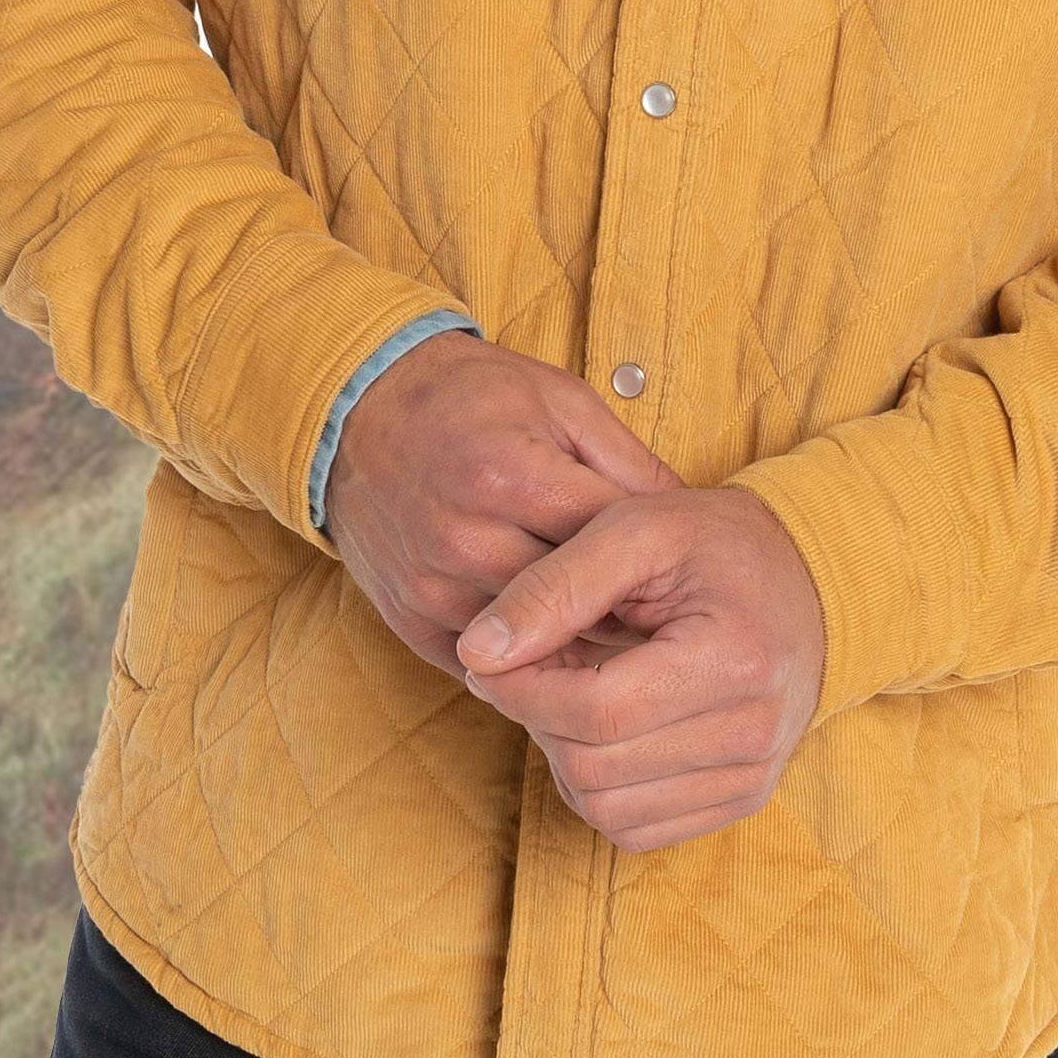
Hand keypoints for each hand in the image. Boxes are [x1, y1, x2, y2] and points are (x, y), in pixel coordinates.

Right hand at [324, 331, 682, 679]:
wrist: (361, 407)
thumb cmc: (473, 395)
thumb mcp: (563, 402)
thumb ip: (628, 462)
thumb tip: (696, 516)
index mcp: (511, 475)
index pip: (607, 545)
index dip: (654, 561)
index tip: (686, 575)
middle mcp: (466, 537)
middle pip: (572, 604)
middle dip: (620, 610)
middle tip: (664, 620)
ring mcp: (432, 582)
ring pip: (530, 644)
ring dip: (575, 643)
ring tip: (616, 633)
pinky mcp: (407, 614)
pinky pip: (482, 661)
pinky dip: (523, 658)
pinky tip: (556, 644)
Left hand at [454, 485, 826, 852]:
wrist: (808, 578)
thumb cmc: (717, 543)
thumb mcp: (636, 527)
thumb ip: (554, 585)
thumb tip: (476, 650)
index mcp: (734, 660)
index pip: (595, 710)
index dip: (520, 687)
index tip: (489, 651)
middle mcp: (753, 734)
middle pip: (594, 766)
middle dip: (536, 716)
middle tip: (528, 664)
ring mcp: (751, 776)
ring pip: (605, 808)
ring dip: (561, 754)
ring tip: (568, 688)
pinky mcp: (742, 799)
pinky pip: (636, 828)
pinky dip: (597, 786)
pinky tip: (601, 728)